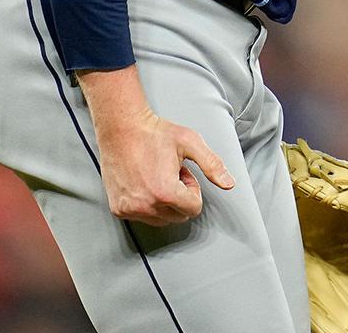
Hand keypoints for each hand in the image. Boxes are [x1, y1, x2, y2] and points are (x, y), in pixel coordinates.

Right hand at [78, 66, 235, 225]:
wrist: (121, 127)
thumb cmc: (154, 133)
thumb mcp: (190, 142)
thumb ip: (212, 164)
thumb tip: (229, 183)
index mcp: (166, 192)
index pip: (193, 209)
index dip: (192, 189)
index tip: (183, 173)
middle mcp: (146, 205)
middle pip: (178, 216)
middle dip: (179, 197)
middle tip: (170, 173)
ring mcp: (130, 209)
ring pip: (161, 219)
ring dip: (163, 201)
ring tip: (156, 176)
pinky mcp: (118, 208)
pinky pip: (141, 216)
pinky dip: (146, 203)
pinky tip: (143, 181)